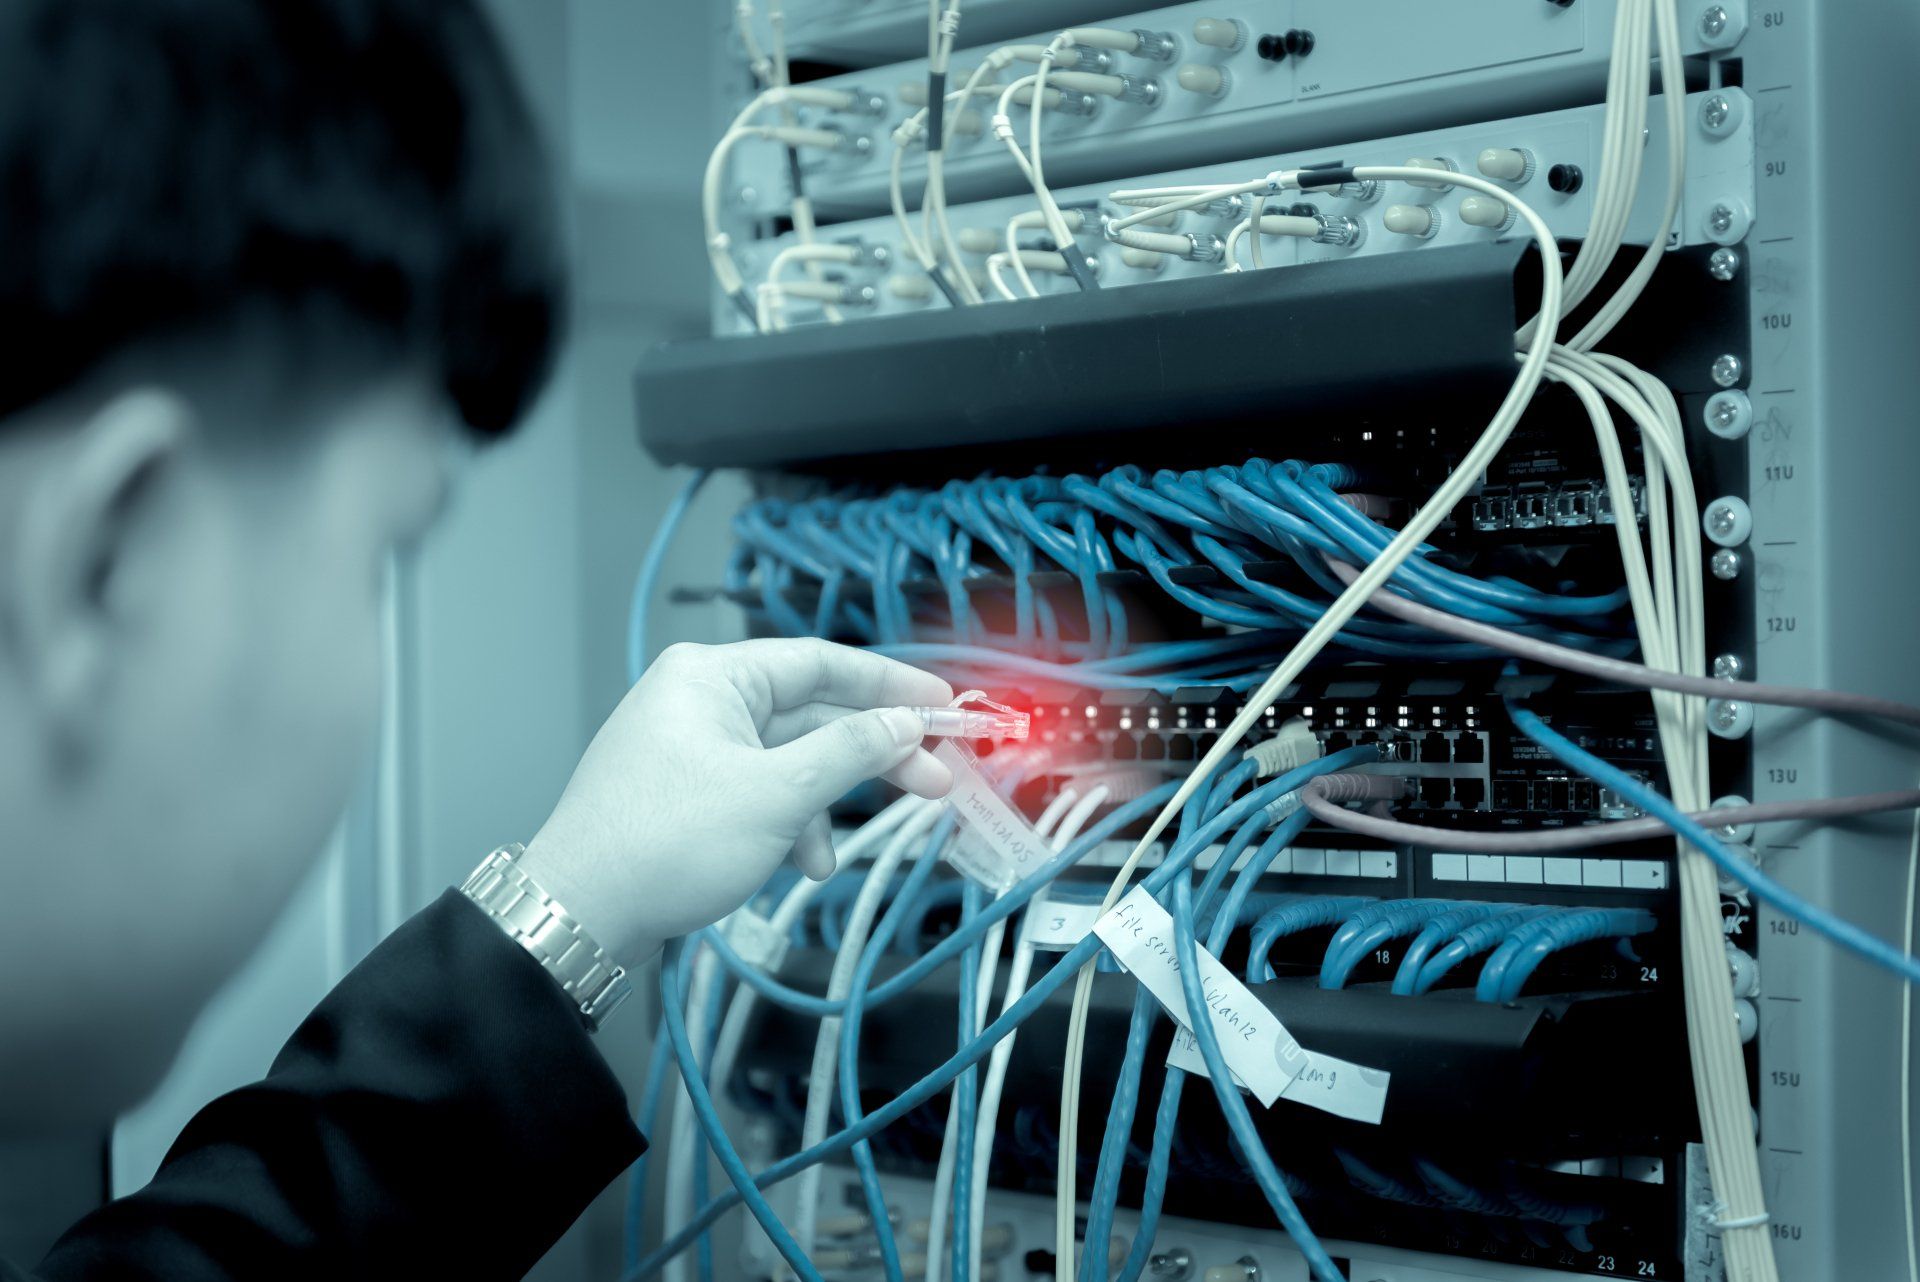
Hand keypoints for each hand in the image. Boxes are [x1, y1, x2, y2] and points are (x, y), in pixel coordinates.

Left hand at [518, 639, 954, 962]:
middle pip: (809, 714)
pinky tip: (797, 863)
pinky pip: (757, 793)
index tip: (941, 708)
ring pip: (786, 761)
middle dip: (869, 754)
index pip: (822, 662)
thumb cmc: (663, 843)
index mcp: (712, 677)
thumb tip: (903, 724)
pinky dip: (786, 824)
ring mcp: (688, 748)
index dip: (890, 686)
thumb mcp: (777, 795)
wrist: (578, 914)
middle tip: (933, 780)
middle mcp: (698, 700)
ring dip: (823, 804)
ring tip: (834, 852)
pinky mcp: (683, 793)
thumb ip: (850, 752)